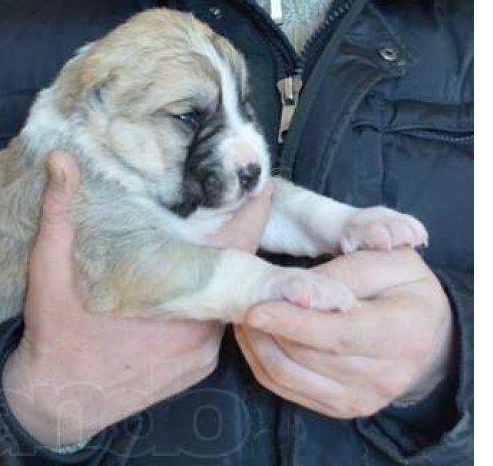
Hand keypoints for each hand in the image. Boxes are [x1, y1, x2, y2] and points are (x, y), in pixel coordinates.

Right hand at [3, 152, 274, 446]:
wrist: (57, 403)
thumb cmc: (56, 334)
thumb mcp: (49, 270)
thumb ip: (59, 212)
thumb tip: (62, 158)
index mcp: (174, 297)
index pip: (234, 248)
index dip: (252, 214)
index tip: (263, 184)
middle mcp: (201, 329)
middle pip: (236, 273)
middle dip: (234, 237)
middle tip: (228, 203)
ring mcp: (204, 354)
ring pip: (229, 300)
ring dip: (222, 272)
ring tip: (206, 241)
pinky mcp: (199, 370)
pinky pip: (217, 326)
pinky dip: (210, 303)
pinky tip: (189, 286)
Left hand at [235, 249, 453, 418]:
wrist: (428, 338)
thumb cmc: (406, 288)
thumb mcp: (390, 261)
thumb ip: (345, 272)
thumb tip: (298, 290)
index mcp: (403, 334)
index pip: (338, 334)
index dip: (292, 322)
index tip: (254, 308)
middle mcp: (384, 377)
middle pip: (306, 356)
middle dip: (266, 328)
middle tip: (241, 298)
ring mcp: (360, 399)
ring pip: (288, 376)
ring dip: (256, 344)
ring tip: (244, 313)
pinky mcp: (338, 408)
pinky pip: (285, 388)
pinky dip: (260, 361)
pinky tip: (254, 335)